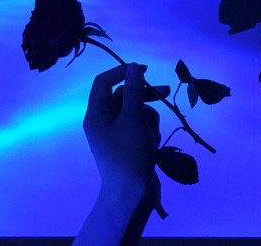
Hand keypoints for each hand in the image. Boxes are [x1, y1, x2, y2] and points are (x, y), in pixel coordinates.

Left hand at [83, 63, 159, 201]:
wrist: (133, 193)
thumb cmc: (128, 155)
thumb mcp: (133, 119)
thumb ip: (134, 91)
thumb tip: (133, 66)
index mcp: (97, 114)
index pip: (104, 82)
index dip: (122, 72)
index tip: (143, 70)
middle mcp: (105, 120)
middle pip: (125, 95)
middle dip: (144, 96)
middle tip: (164, 92)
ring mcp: (118, 131)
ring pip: (137, 109)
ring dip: (149, 117)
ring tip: (152, 134)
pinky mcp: (130, 140)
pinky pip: (142, 124)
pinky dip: (150, 129)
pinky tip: (152, 143)